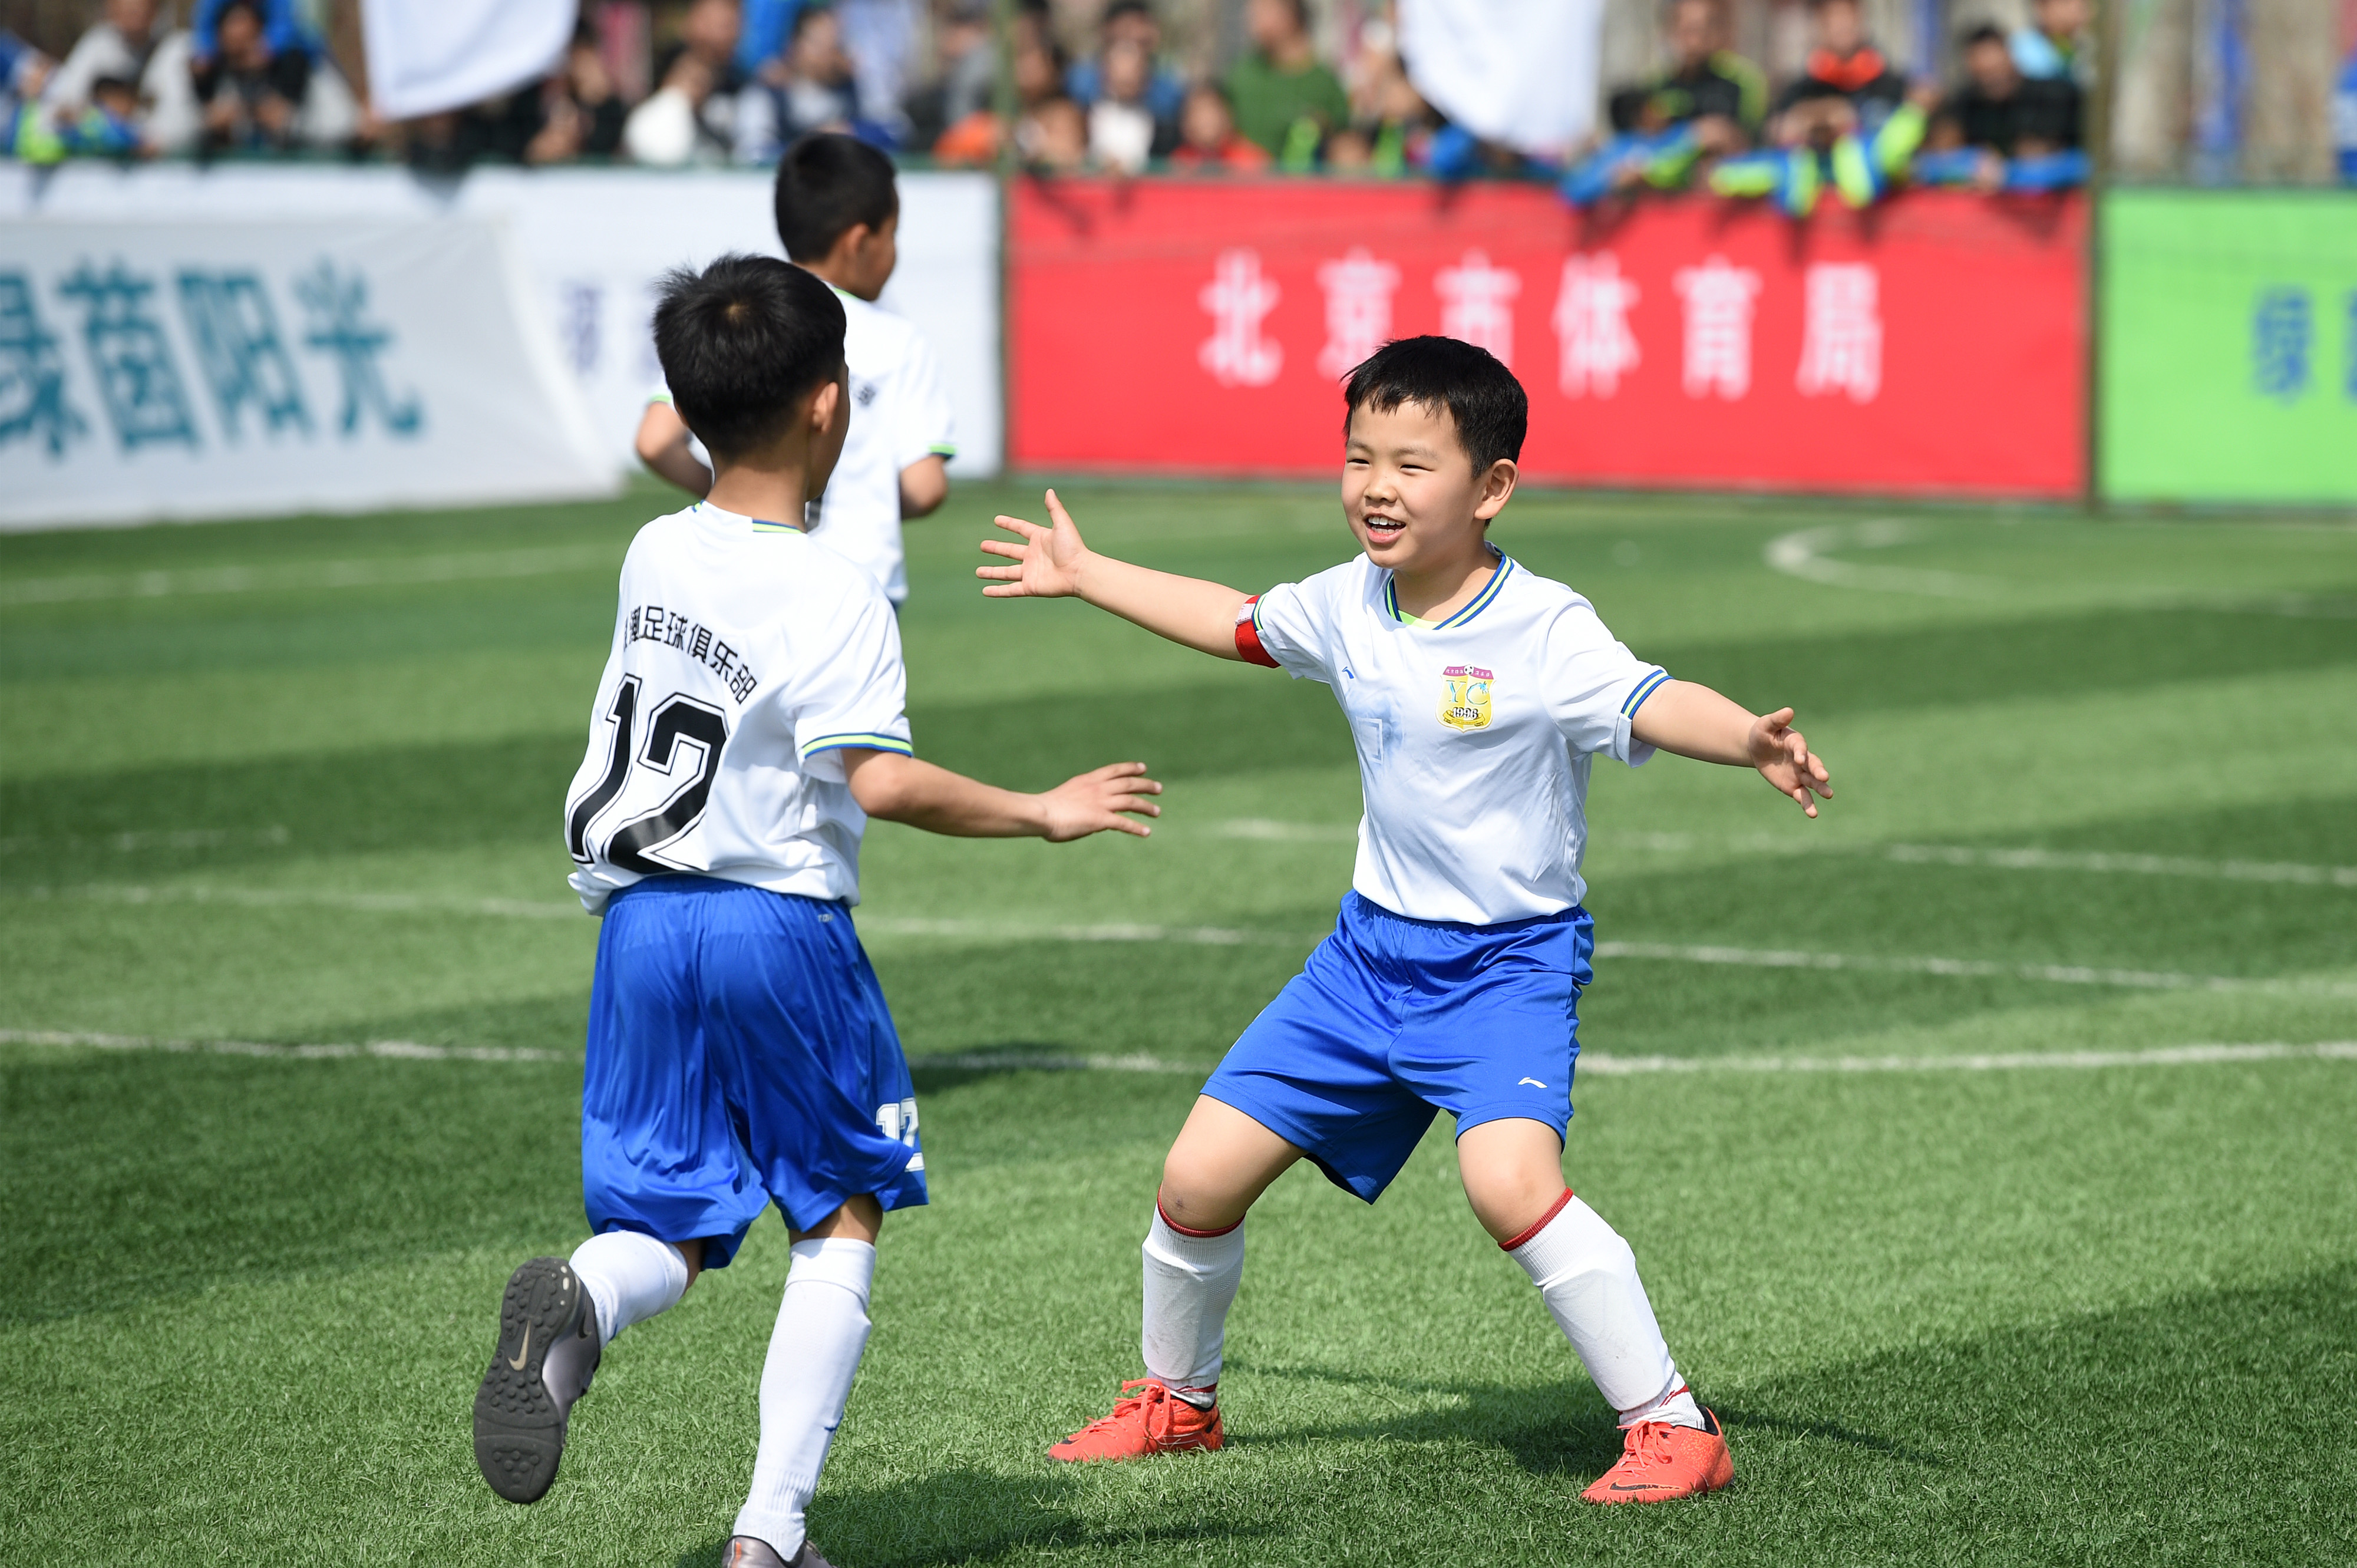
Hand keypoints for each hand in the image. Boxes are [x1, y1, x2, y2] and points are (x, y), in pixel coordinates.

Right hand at [978, 488, 1091, 598]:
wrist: (1079, 572)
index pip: (1021, 529)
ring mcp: (1031, 572)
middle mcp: (1033, 556)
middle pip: (1009, 551)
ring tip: (978, 571)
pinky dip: (998, 591)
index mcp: (1040, 539)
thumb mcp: (1062, 524)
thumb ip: (1054, 508)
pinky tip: (985, 591)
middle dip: (996, 548)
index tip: (997, 520)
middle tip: (982, 545)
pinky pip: (1010, 589)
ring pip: (1006, 572)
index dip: (1009, 524)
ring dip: (992, 572)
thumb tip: (1049, 490)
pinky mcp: (1030, 587)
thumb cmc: (1073, 548)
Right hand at [1038, 761, 1162, 840]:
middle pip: (1128, 783)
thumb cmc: (1046, 808)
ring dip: (1146, 806)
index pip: (1114, 770)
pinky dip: (1137, 828)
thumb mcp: (1068, 796)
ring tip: (1157, 812)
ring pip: (1131, 801)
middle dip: (1145, 785)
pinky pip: (1124, 823)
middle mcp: (1097, 788)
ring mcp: (1100, 803)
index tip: (1143, 768)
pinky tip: (1146, 832)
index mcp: (1088, 780)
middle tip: (1158, 788)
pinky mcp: (1100, 819)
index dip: (1130, 768)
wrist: (1040, 813)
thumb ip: (1082, 799)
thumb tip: (1092, 813)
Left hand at [1749, 708, 1831, 816]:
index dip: (1800, 752)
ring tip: (1829, 795)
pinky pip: (1802, 796)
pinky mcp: (1793, 787)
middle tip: (1825, 777)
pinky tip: (1813, 814)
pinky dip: (1807, 804)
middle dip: (1818, 771)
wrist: (1758, 748)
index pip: (1800, 747)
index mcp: (1795, 742)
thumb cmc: (1763, 733)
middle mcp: (1802, 759)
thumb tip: (1788, 711)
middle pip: (1812, 765)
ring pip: (1812, 782)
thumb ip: (1776, 720)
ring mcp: (1799, 774)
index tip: (1799, 759)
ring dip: (1820, 789)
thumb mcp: (1765, 726)